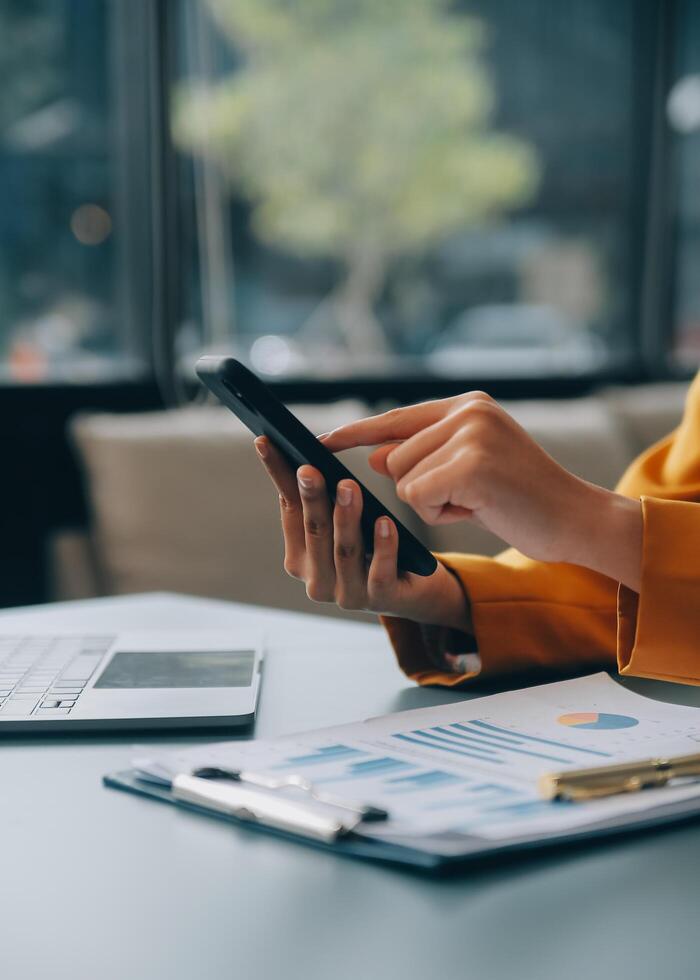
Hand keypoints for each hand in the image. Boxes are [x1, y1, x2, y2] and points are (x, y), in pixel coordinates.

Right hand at [254, 436, 471, 630]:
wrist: (411, 590)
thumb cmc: (371, 548)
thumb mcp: (343, 523)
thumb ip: (323, 501)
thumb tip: (305, 457)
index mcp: (300, 558)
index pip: (288, 509)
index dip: (278, 475)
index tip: (266, 444)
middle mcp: (317, 580)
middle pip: (314, 532)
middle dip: (311, 499)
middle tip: (310, 468)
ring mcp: (347, 594)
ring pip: (344, 551)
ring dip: (345, 517)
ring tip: (349, 486)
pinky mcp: (380, 600)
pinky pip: (379, 572)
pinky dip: (382, 546)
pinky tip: (385, 522)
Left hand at [321, 392, 642, 590]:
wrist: (576, 519)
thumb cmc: (521, 499)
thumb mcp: (466, 473)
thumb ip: (422, 459)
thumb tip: (372, 457)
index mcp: (467, 405)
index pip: (397, 417)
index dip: (357, 431)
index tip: (320, 441)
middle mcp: (468, 410)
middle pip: (395, 456)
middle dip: (421, 488)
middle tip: (469, 496)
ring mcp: (472, 433)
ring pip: (404, 478)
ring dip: (433, 503)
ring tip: (478, 500)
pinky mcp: (472, 463)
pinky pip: (419, 497)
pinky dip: (442, 514)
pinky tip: (479, 509)